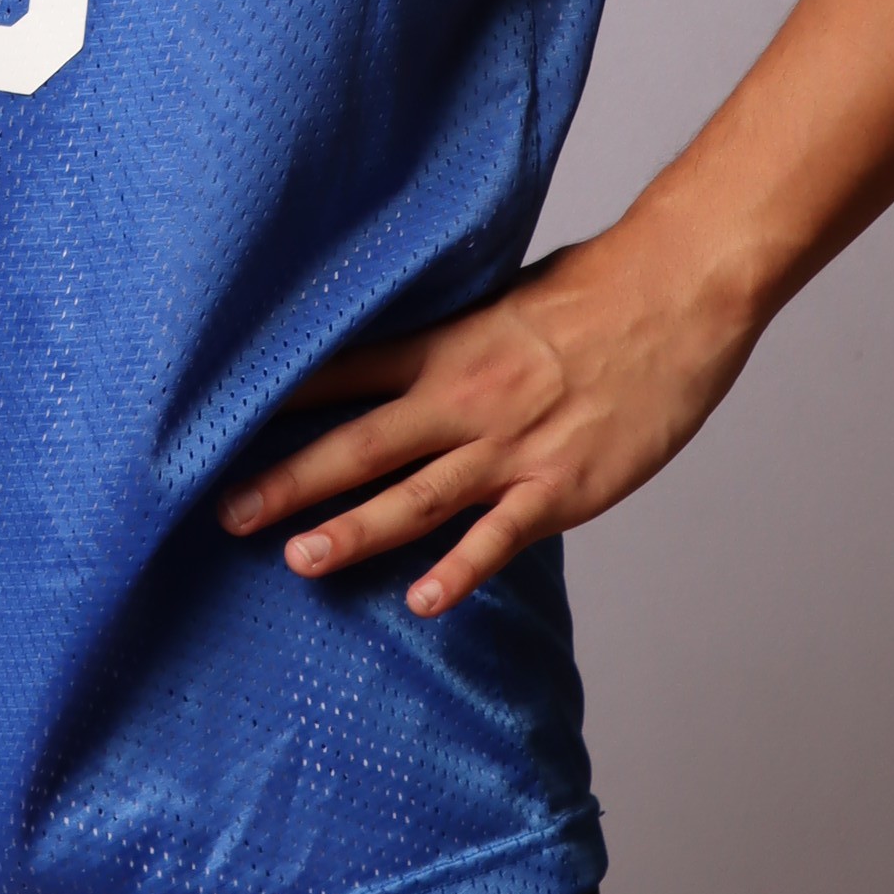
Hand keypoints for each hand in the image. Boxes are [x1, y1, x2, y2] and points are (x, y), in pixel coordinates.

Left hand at [218, 225, 754, 613]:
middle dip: (289, 481)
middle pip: (359, 443)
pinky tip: (423, 601)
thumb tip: (402, 359)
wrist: (678, 292)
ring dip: (354, 530)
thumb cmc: (597, 292)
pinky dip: (460, 570)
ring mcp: (512, 445)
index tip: (215, 426)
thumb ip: (452, 339)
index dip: (278, 403)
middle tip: (226, 512)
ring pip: (416, 497)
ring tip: (297, 561)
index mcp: (445, 346)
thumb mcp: (503, 302)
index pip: (342, 374)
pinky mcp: (563, 484)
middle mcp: (464, 397)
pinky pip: (501, 536)